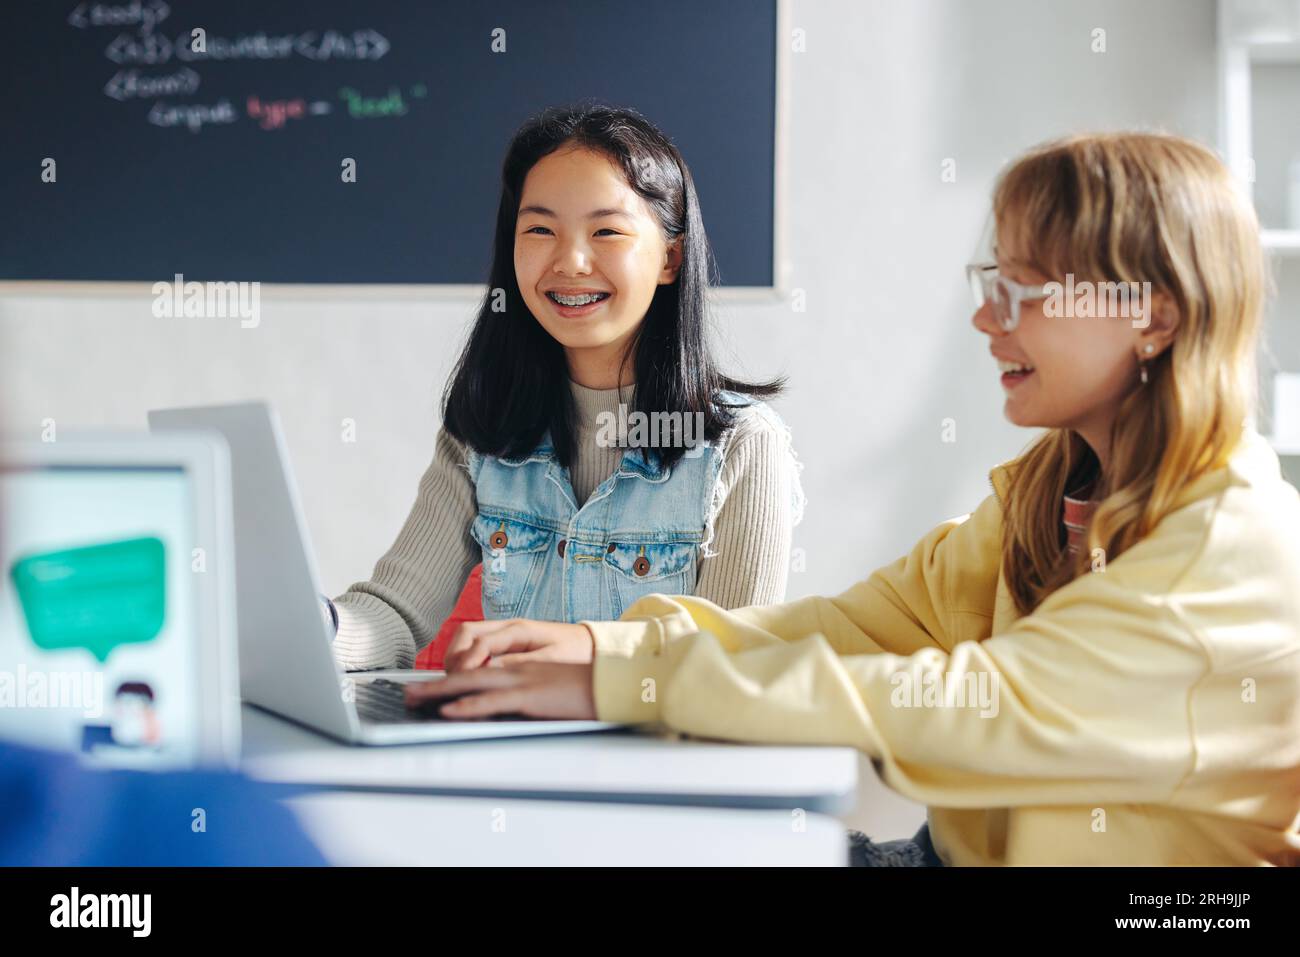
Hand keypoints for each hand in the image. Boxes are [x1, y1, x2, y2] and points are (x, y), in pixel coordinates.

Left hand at [404, 662, 596, 719]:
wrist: (612, 683)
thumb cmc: (585, 690)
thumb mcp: (549, 689)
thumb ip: (525, 695)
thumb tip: (502, 708)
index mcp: (520, 667)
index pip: (478, 671)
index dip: (451, 679)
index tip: (430, 689)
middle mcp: (515, 669)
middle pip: (465, 674)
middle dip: (434, 685)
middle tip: (409, 694)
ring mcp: (521, 680)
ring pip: (470, 683)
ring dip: (439, 692)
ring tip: (415, 699)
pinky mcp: (530, 695)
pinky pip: (492, 701)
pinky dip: (468, 706)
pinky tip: (450, 711)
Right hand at [443, 619, 593, 672]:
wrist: (590, 644)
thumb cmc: (575, 651)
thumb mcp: (552, 659)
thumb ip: (522, 663)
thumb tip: (493, 669)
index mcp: (519, 629)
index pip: (481, 641)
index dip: (468, 662)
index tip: (463, 681)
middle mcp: (508, 627)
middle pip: (466, 632)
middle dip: (454, 655)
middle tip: (452, 679)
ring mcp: (505, 633)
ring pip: (467, 636)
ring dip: (457, 656)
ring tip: (456, 679)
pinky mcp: (505, 642)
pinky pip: (476, 645)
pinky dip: (465, 658)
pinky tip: (468, 675)